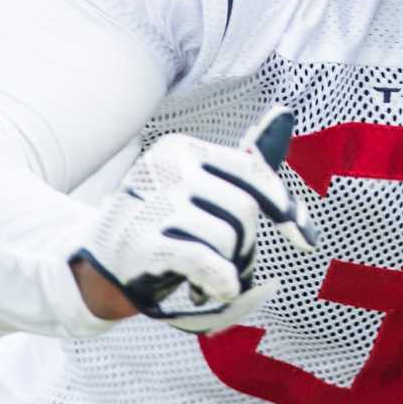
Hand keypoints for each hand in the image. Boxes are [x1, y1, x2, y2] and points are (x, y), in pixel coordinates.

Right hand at [70, 105, 318, 333]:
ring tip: (208, 278)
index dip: (285, 208)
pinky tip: (223, 290)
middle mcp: (166, 169)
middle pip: (245, 211)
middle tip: (228, 265)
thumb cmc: (161, 227)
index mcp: (181, 149)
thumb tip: (285, 113)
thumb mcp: (197, 191)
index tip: (305, 239)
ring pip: (229, 239)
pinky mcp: (142, 244)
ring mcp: (152, 204)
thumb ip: (243, 165)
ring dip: (231, 268)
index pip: (253, 172)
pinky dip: (222, 279)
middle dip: (247, 246)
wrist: (97, 268)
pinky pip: (205, 260)